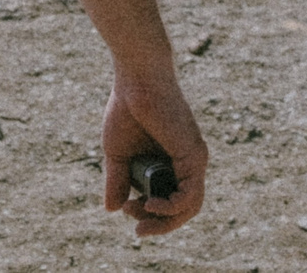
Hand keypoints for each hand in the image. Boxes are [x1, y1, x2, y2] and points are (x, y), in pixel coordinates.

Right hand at [103, 53, 206, 236]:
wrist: (136, 79)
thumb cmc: (126, 108)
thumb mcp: (117, 153)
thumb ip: (118, 180)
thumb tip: (112, 210)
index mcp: (172, 161)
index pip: (171, 199)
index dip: (151, 214)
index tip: (126, 210)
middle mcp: (188, 162)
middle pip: (183, 208)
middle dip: (159, 224)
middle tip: (137, 228)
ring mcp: (194, 159)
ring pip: (190, 206)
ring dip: (165, 220)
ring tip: (140, 215)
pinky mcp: (193, 155)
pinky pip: (190, 194)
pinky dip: (172, 206)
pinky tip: (151, 205)